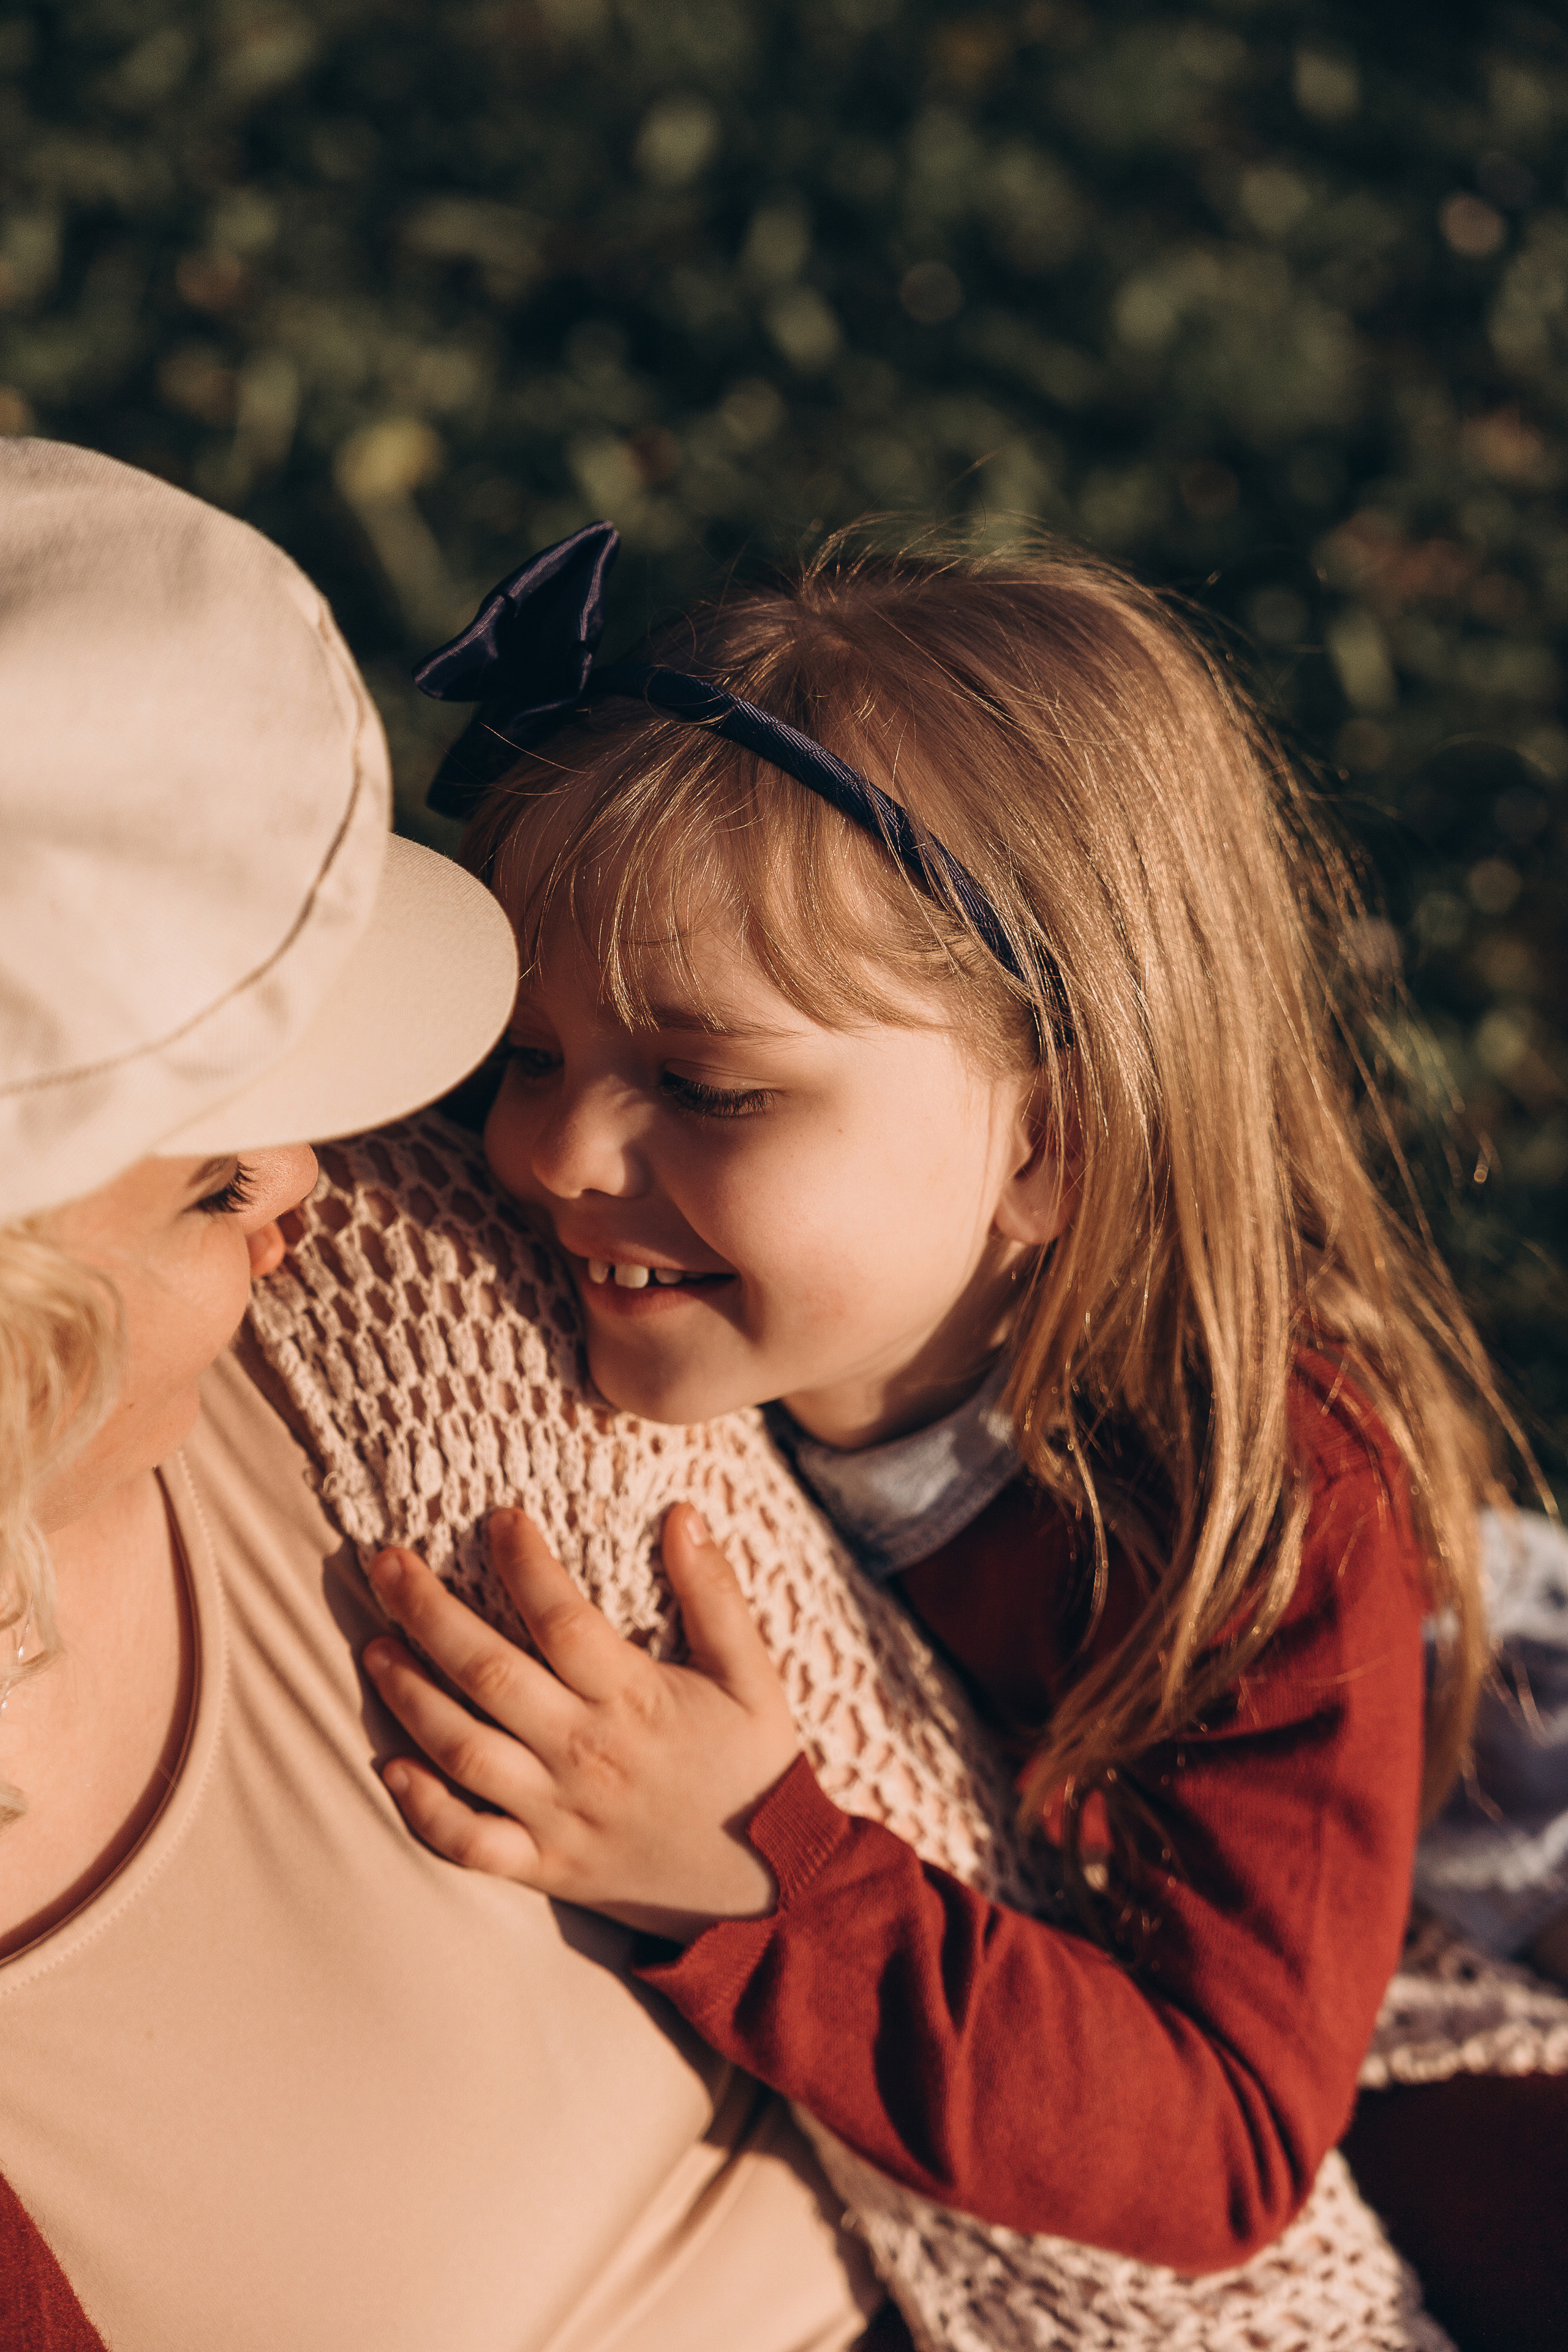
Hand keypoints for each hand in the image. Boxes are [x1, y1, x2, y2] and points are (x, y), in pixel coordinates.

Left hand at [362, 1505, 801, 1941]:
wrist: (772, 1889)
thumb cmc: (755, 1770)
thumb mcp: (753, 1677)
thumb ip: (716, 1595)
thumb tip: (684, 1514)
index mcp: (635, 1701)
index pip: (562, 1619)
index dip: (525, 1563)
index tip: (498, 1517)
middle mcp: (585, 1755)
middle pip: (489, 1675)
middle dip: (428, 1613)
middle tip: (385, 1564)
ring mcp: (558, 1815)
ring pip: (463, 1752)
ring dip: (410, 1697)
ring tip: (375, 1646)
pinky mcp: (545, 1866)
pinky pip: (469, 1843)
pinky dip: (424, 1811)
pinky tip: (390, 1766)